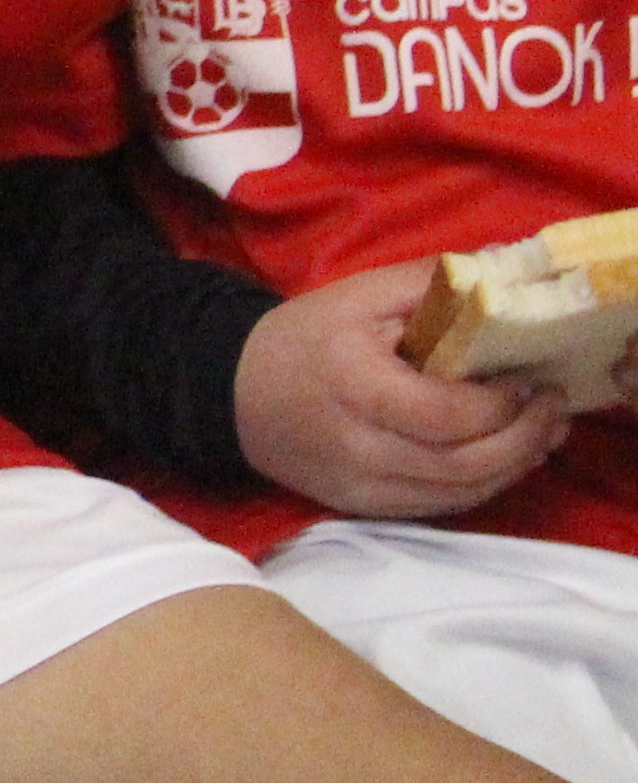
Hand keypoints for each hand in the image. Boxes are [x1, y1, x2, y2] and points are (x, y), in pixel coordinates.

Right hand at [236, 260, 572, 519]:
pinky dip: (482, 485)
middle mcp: (359, 446)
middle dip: (525, 439)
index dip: (501, 404)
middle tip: (553, 408)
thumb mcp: (358, 294)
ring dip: (515, 466)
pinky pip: (440, 507)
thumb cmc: (302, 337)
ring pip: (460, 493)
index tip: (529, 378)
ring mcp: (360, 485)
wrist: (230, 390)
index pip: (446, 414)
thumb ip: (430, 284)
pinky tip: (503, 459)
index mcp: (354, 384)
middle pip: (464, 464)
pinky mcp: (362, 506)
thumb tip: (504, 275)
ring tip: (542, 433)